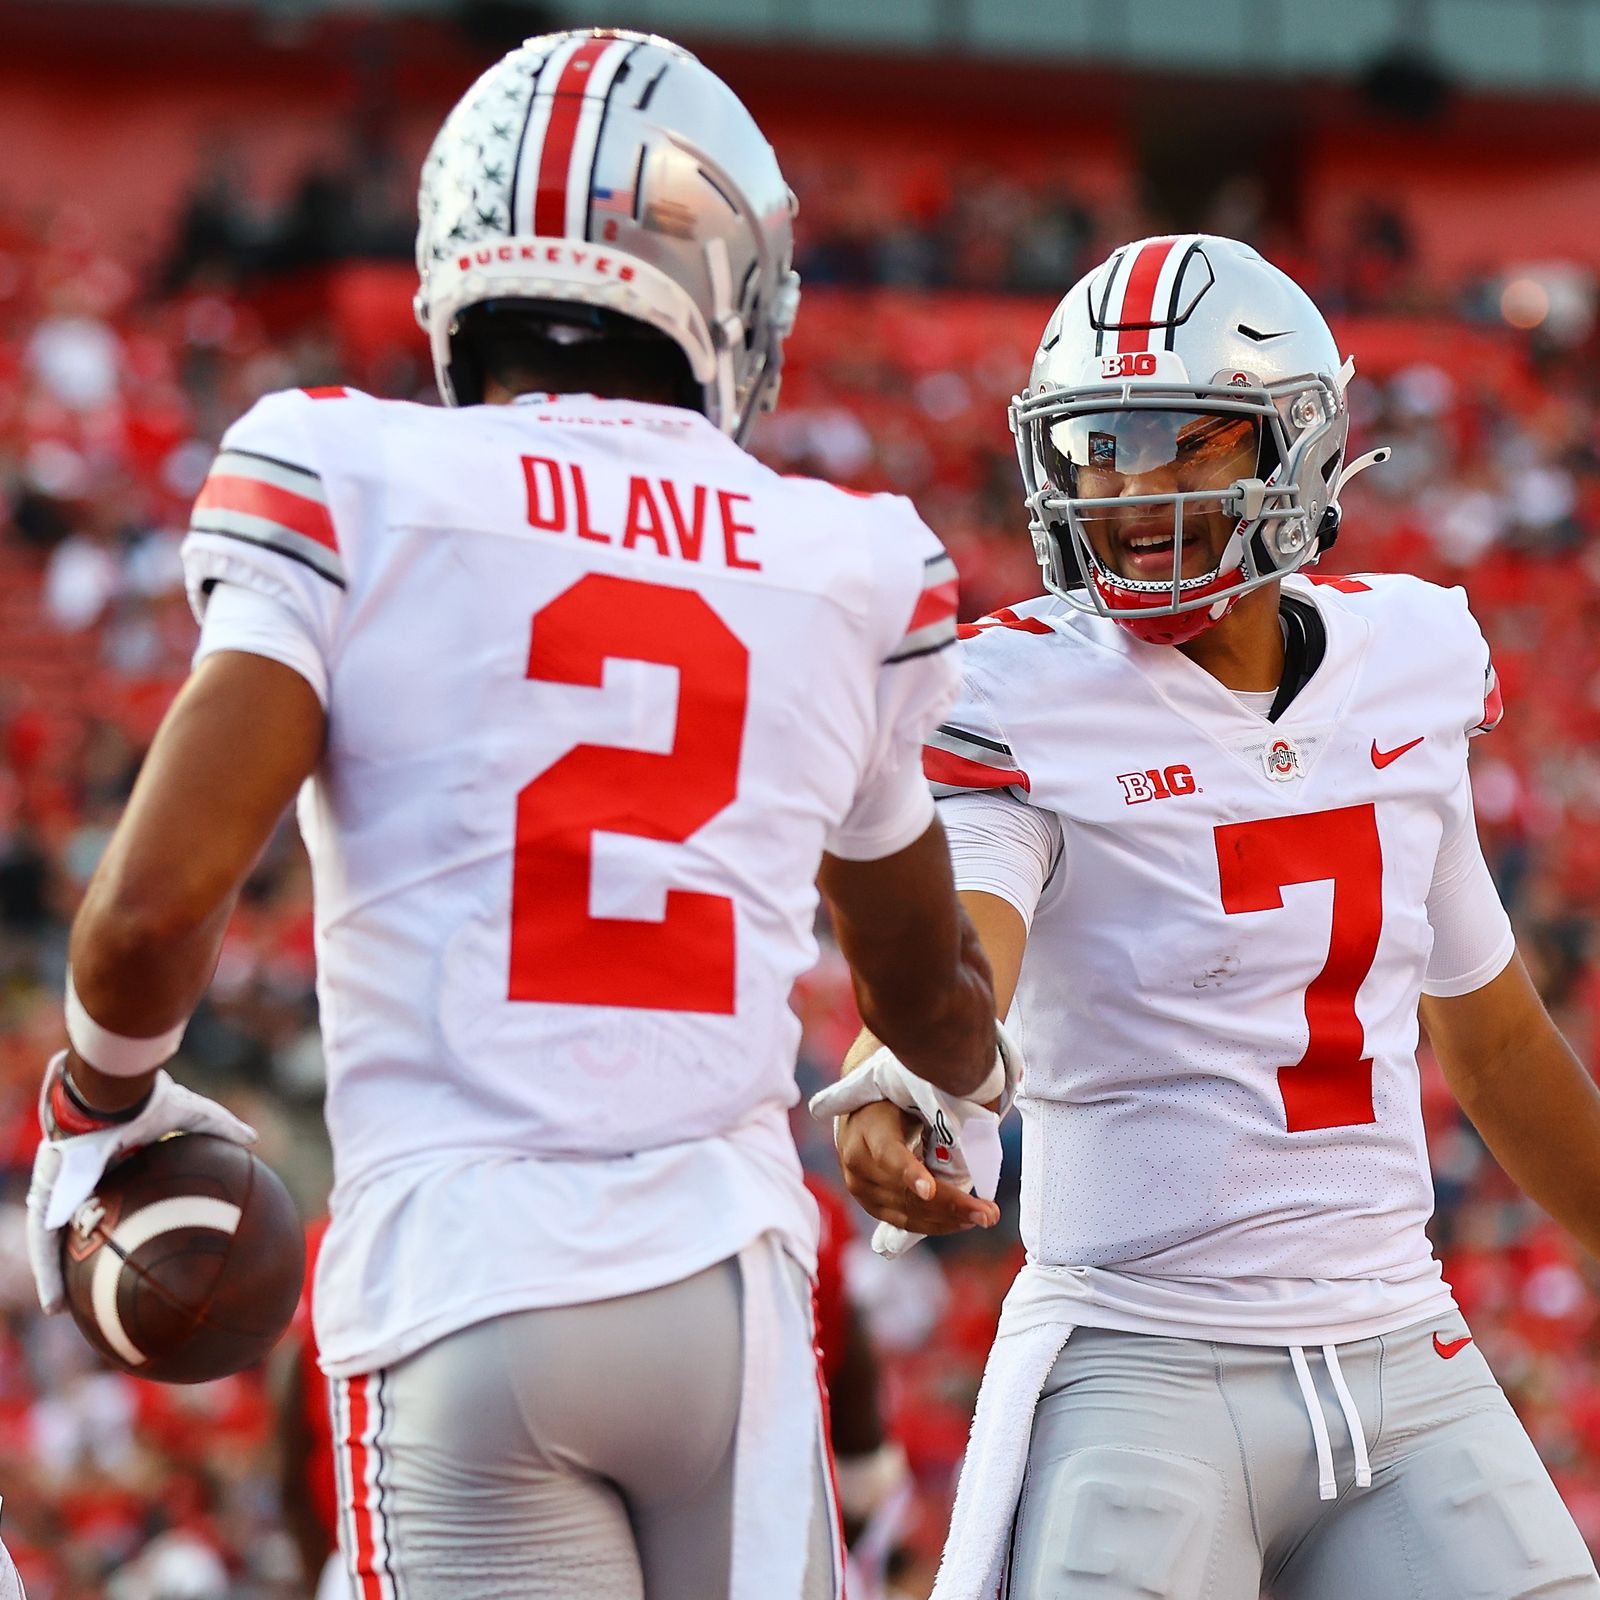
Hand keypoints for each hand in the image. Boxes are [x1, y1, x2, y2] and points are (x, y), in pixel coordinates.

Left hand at [26, 1050, 256, 1313]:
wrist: (110, 1094)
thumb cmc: (148, 1099)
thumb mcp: (194, 1115)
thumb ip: (221, 1128)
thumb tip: (254, 1140)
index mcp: (111, 1157)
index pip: (112, 1193)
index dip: (116, 1217)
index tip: (126, 1238)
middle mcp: (81, 1175)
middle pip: (79, 1222)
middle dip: (80, 1249)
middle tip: (89, 1280)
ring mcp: (59, 1189)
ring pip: (54, 1240)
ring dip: (55, 1274)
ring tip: (60, 1312)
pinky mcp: (45, 1198)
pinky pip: (42, 1243)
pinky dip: (47, 1274)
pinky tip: (55, 1306)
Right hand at [809, 1032, 1016, 1255]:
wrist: (858, 1116)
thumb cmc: (893, 1103)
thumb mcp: (909, 1098)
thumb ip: (935, 1114)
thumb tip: (980, 1130)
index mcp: (868, 1131)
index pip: (889, 1155)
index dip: (910, 1174)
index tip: (929, 1190)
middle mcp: (858, 1165)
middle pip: (906, 1193)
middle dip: (951, 1206)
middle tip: (988, 1213)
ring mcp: (861, 1189)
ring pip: (908, 1213)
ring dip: (949, 1220)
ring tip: (982, 1217)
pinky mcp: (869, 1206)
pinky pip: (904, 1223)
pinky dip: (935, 1224)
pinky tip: (961, 1222)